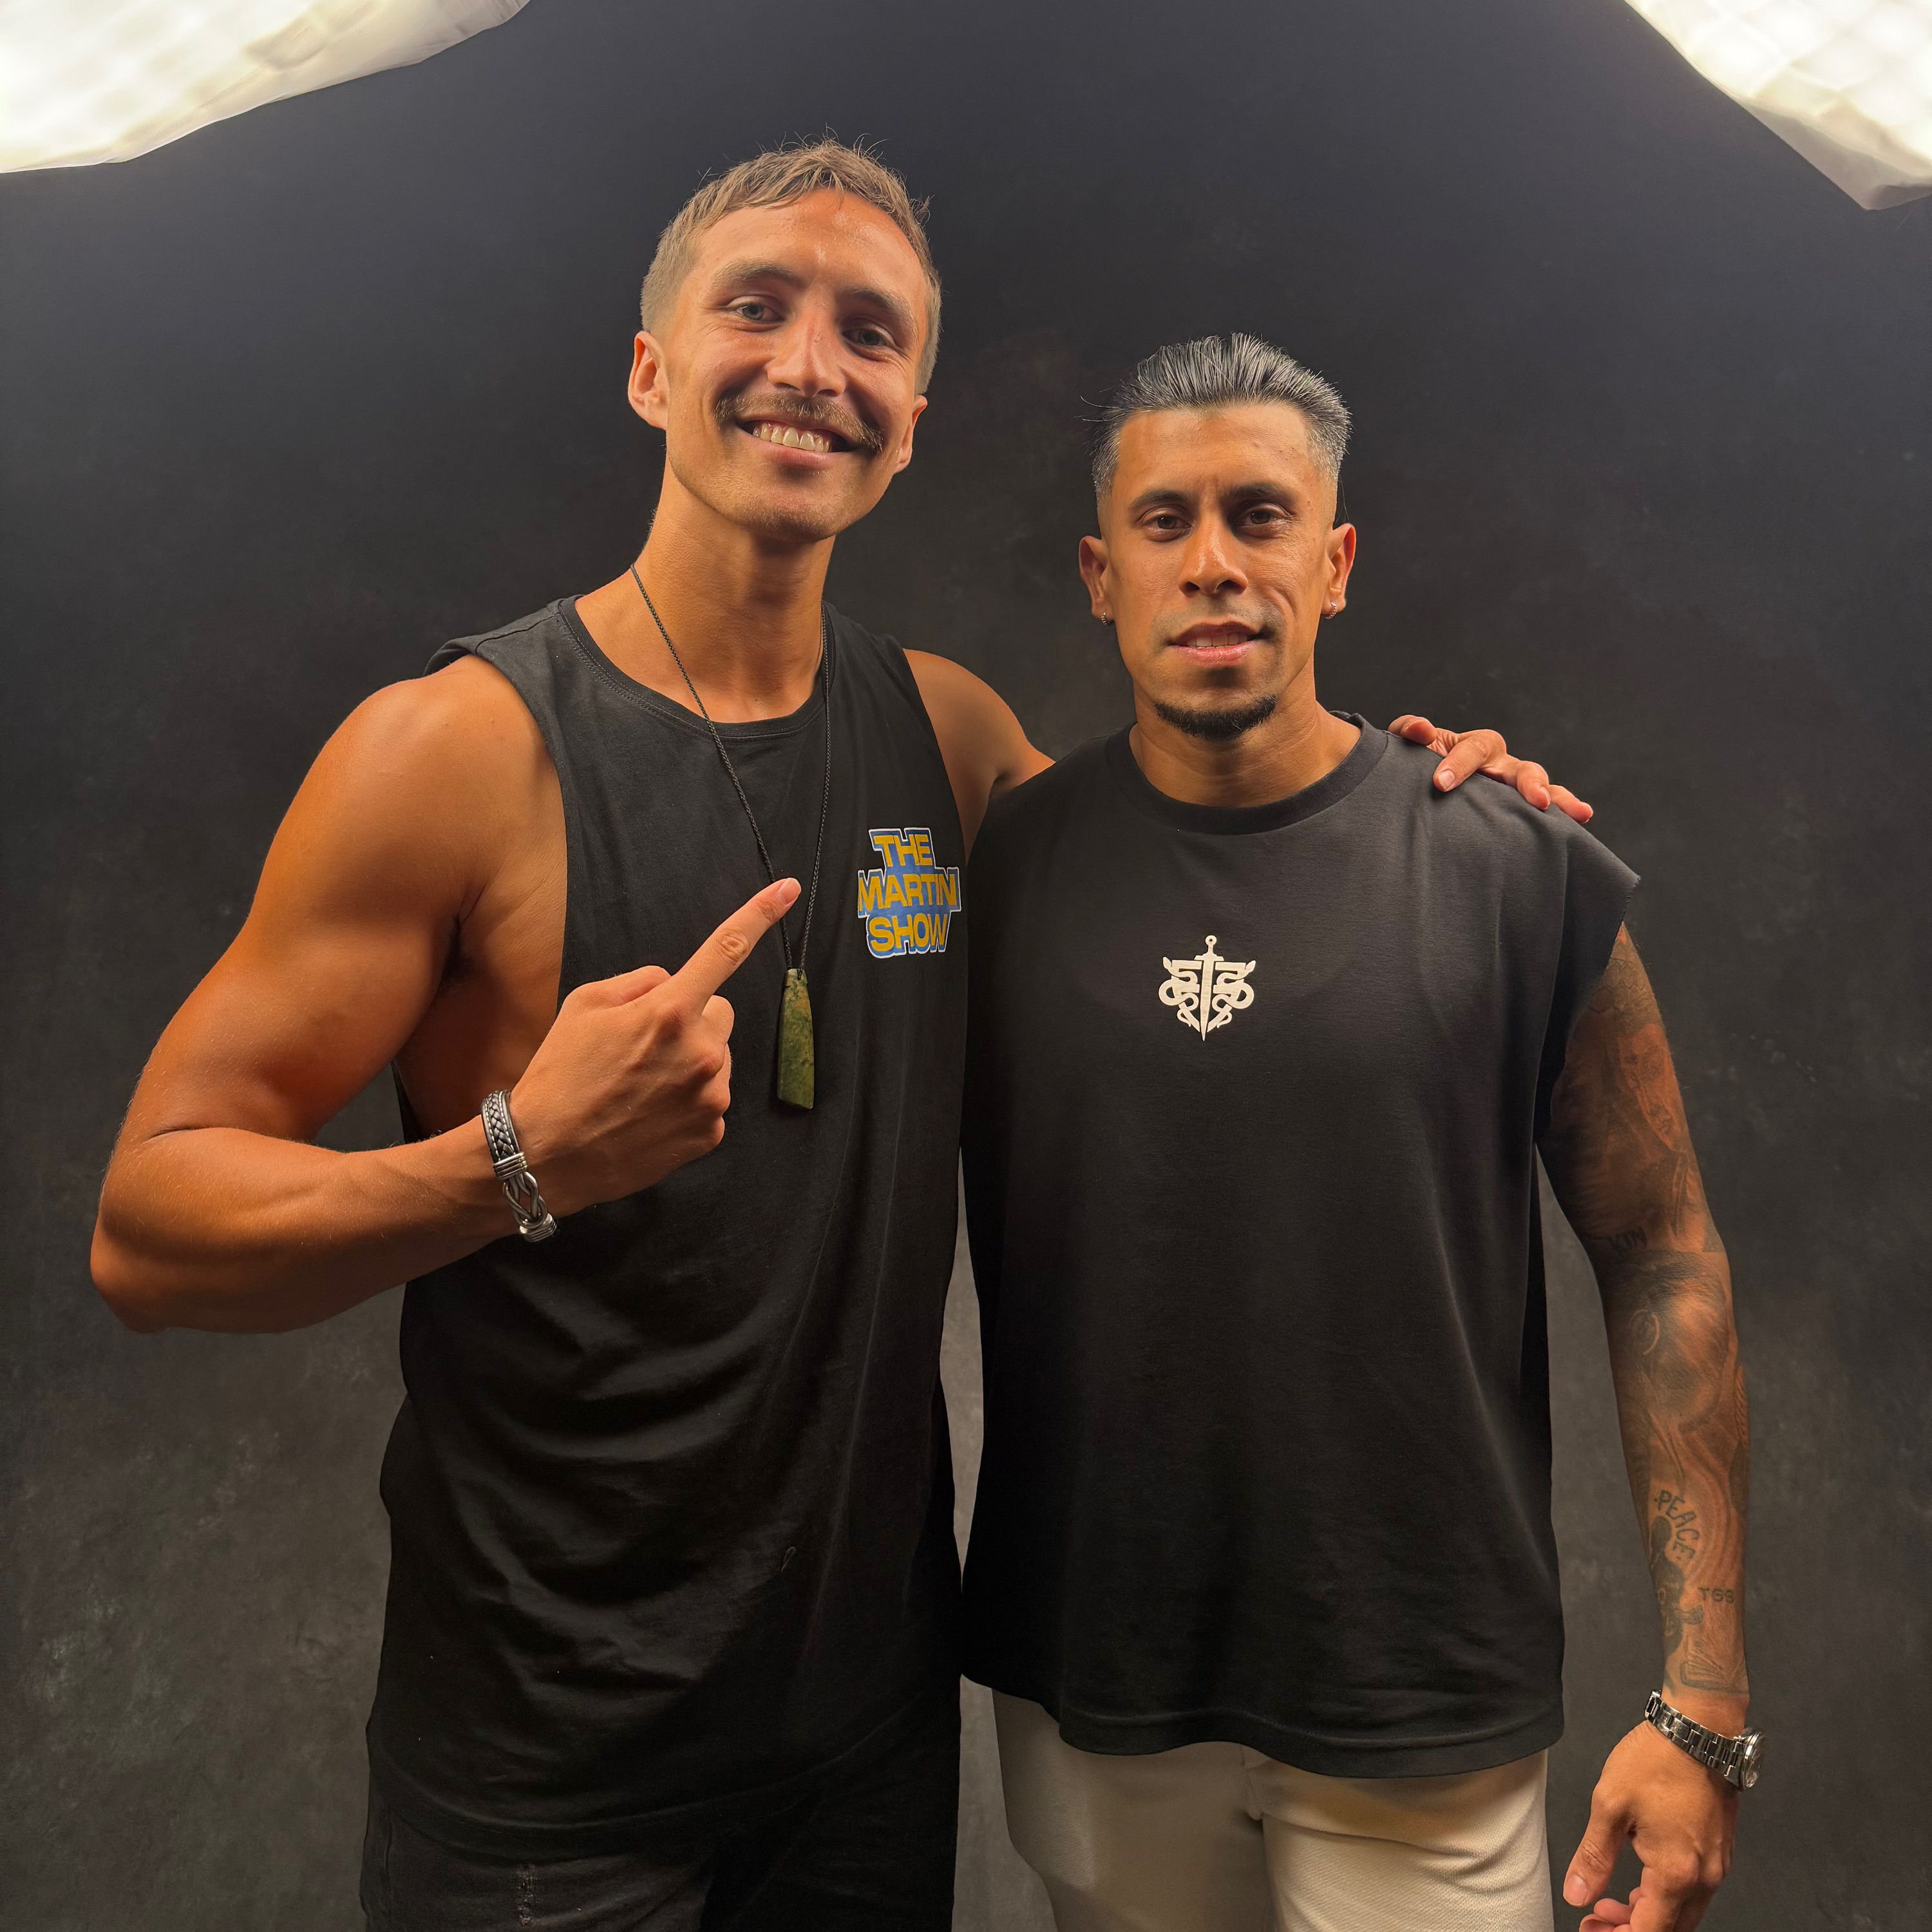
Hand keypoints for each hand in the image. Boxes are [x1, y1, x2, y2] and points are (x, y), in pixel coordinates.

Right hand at [506, 878, 798, 1213]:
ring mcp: (711, 1095)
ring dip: (689, 1063)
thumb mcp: (584, 1005)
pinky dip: (686, 1102)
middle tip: (643, 1047)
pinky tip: (649, 1114)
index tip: (788, 889)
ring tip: (639, 1087)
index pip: (725, 950)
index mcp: (669, 1010)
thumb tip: (673, 981)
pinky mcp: (712, 1132)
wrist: (546, 1155)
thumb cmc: (561, 1074)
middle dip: (691, 1021)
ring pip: (716, 1058)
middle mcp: (702, 1050)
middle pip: (719, 1014)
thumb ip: (640, 982)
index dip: (759, 915)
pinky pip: (710, 1099)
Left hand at [1389, 715, 1592, 822]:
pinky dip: (1562, 813)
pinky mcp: (1515, 811)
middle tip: (1538, 800)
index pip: (1475, 749)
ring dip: (1557, 798)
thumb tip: (1422, 731)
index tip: (1442, 783)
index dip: (1460, 763)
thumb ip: (1409, 732)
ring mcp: (1511, 789)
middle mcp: (1500, 766)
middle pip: (1521, 769)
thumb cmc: (1414, 768)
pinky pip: (1541, 813)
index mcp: (1474, 747)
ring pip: (1540, 789)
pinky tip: (1580, 822)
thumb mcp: (1404, 748)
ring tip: (1577, 812)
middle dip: (1530, 783)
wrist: (1416, 790)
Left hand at [1564, 1720, 1737, 1931]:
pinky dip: (1666, 1895)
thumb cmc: (1657, 1760)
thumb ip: (1593, 1856)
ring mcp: (1716, 1865)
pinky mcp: (1719, 1851)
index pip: (1650, 1931)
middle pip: (1670, 1928)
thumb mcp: (1609, 1805)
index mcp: (1675, 1873)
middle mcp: (1704, 1877)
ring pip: (1683, 1912)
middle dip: (1632, 1929)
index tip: (1593, 1930)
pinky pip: (1694, 1890)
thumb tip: (1577, 1893)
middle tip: (1598, 1919)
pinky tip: (1641, 1881)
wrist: (1698, 1730)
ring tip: (1613, 1902)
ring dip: (1648, 1914)